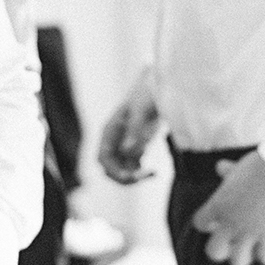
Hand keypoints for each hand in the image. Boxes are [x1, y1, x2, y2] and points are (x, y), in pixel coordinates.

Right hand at [99, 68, 160, 183]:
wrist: (161, 86)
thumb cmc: (148, 94)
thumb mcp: (142, 110)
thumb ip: (135, 131)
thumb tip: (127, 152)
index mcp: (110, 131)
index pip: (103, 158)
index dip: (113, 170)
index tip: (130, 176)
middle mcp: (115, 141)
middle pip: (111, 169)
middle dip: (124, 177)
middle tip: (144, 176)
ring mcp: (125, 146)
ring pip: (122, 171)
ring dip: (135, 177)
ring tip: (153, 174)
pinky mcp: (138, 148)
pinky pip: (134, 168)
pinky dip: (143, 173)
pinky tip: (155, 172)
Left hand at [191, 150, 264, 264]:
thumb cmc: (261, 165)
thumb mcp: (239, 168)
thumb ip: (228, 172)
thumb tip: (221, 166)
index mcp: (218, 205)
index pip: (200, 223)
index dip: (208, 225)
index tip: (218, 223)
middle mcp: (230, 222)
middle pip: (214, 252)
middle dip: (223, 251)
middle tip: (235, 244)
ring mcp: (250, 231)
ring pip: (238, 261)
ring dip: (247, 257)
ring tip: (257, 250)